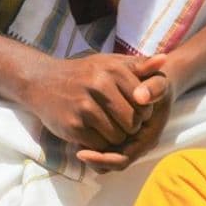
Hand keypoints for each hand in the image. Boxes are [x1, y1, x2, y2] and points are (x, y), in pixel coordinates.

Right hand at [26, 53, 167, 167]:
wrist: (41, 82)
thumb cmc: (83, 73)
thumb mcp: (110, 63)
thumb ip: (139, 65)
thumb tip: (164, 60)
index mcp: (113, 69)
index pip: (144, 104)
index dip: (141, 112)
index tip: (129, 108)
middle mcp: (99, 85)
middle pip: (133, 122)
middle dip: (129, 127)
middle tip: (117, 121)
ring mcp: (85, 107)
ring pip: (118, 136)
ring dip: (115, 138)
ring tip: (105, 126)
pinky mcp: (73, 126)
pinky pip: (100, 145)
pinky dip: (99, 144)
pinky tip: (91, 132)